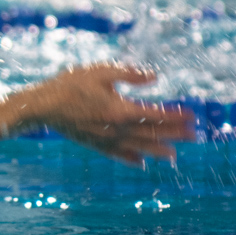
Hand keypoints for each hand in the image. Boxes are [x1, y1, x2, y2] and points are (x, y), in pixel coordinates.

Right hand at [17, 64, 194, 165]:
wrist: (41, 106)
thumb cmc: (70, 84)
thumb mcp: (101, 71)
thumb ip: (130, 74)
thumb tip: (154, 77)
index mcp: (121, 109)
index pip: (156, 114)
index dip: (176, 115)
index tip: (192, 115)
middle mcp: (117, 129)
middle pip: (152, 133)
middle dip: (174, 134)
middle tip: (194, 136)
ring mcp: (105, 139)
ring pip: (138, 147)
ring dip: (158, 151)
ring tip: (174, 156)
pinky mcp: (94, 144)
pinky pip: (117, 154)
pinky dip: (131, 159)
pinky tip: (140, 163)